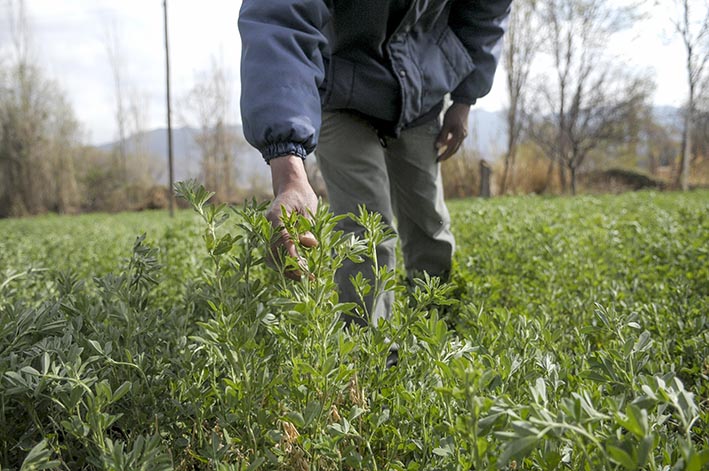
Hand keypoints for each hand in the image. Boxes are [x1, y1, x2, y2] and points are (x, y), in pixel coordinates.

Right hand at [267, 155, 318, 279]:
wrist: (290, 187)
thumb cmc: (301, 196)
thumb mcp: (309, 208)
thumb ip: (309, 227)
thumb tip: (311, 245)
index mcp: (276, 215)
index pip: (283, 241)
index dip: (293, 257)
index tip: (303, 269)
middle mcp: (268, 226)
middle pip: (273, 253)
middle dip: (289, 268)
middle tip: (306, 278)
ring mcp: (268, 233)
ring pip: (272, 257)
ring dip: (286, 269)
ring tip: (304, 278)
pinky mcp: (272, 238)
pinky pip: (275, 255)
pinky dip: (285, 265)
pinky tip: (298, 271)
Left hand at [435, 102, 470, 161]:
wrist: (463, 104)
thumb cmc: (453, 113)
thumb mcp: (446, 124)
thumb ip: (443, 136)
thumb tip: (437, 147)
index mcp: (459, 135)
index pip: (450, 149)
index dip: (444, 155)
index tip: (437, 160)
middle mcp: (463, 136)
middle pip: (454, 149)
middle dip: (447, 155)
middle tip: (439, 160)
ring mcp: (464, 134)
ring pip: (456, 146)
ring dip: (449, 151)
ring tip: (442, 154)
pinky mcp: (463, 131)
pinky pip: (456, 141)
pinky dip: (451, 144)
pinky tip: (445, 144)